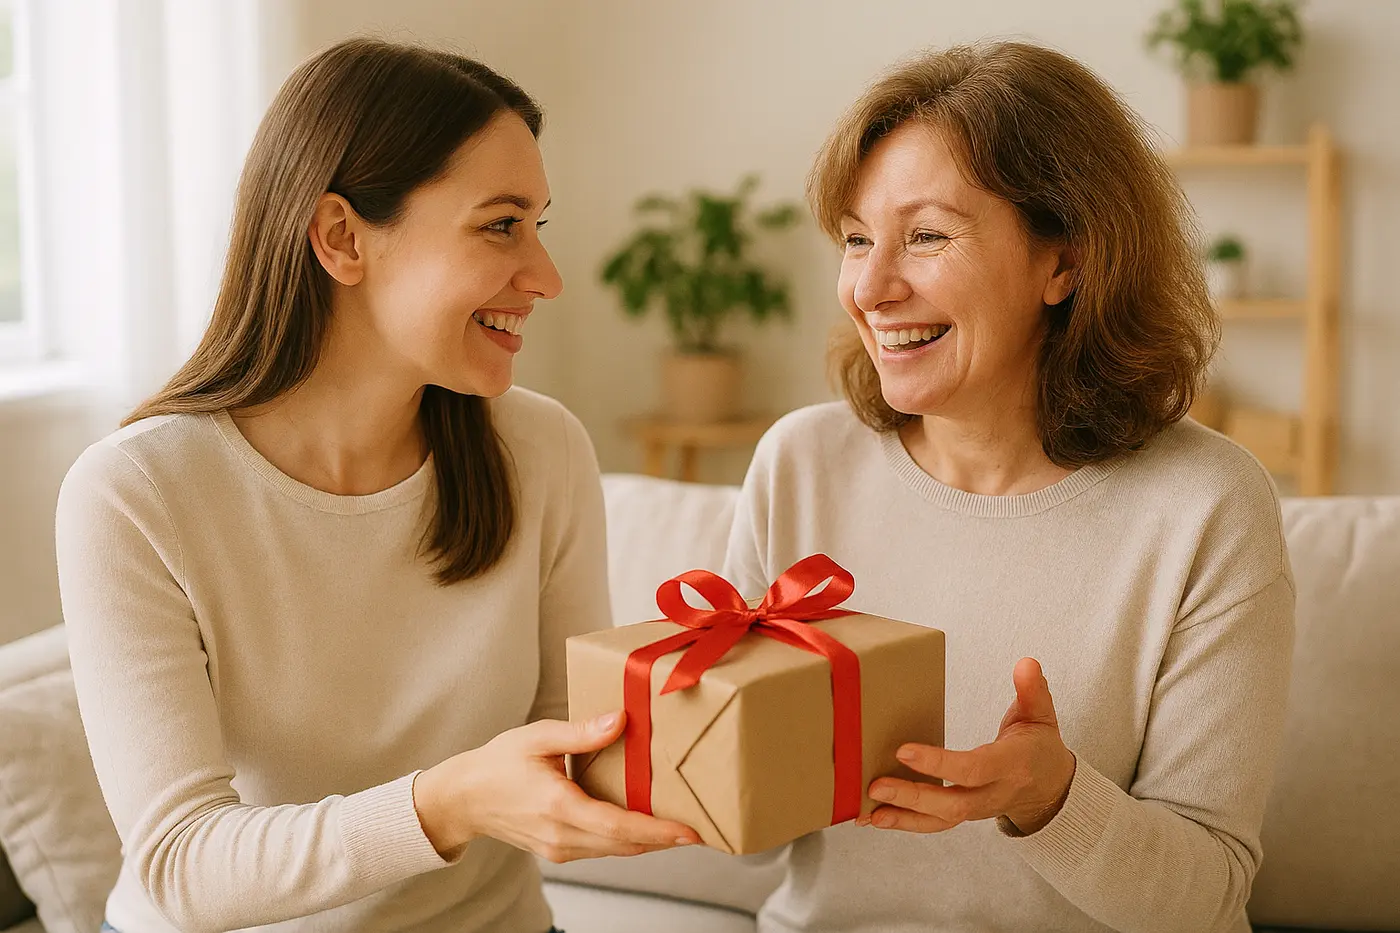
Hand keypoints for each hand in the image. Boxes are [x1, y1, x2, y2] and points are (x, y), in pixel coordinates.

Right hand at [413, 710, 701, 861]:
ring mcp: (560, 849)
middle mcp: (561, 836)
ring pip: (616, 851)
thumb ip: (581, 732)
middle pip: (625, 845)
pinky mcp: (559, 852)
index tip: (690, 832)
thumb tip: (620, 720)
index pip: (618, 825)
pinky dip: (628, 841)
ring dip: (650, 843)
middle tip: (702, 830)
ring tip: (683, 830)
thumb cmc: (497, 764)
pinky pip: (602, 850)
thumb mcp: (537, 736)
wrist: (463, 799)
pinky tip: (646, 828)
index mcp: (558, 806)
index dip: (658, 831)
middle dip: (666, 840)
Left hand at [858, 657, 1075, 835]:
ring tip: (868, 812)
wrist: (1050, 789)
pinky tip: (873, 818)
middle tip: (876, 784)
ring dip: (902, 816)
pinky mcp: (962, 814)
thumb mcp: (1041, 716)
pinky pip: (933, 824)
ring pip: (940, 820)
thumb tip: (1026, 664)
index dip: (939, 762)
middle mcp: (993, 794)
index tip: (904, 750)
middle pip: (953, 803)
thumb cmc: (1039, 747)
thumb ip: (1032, 691)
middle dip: (913, 796)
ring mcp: (976, 809)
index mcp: (1011, 766)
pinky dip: (903, 823)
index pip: (973, 769)